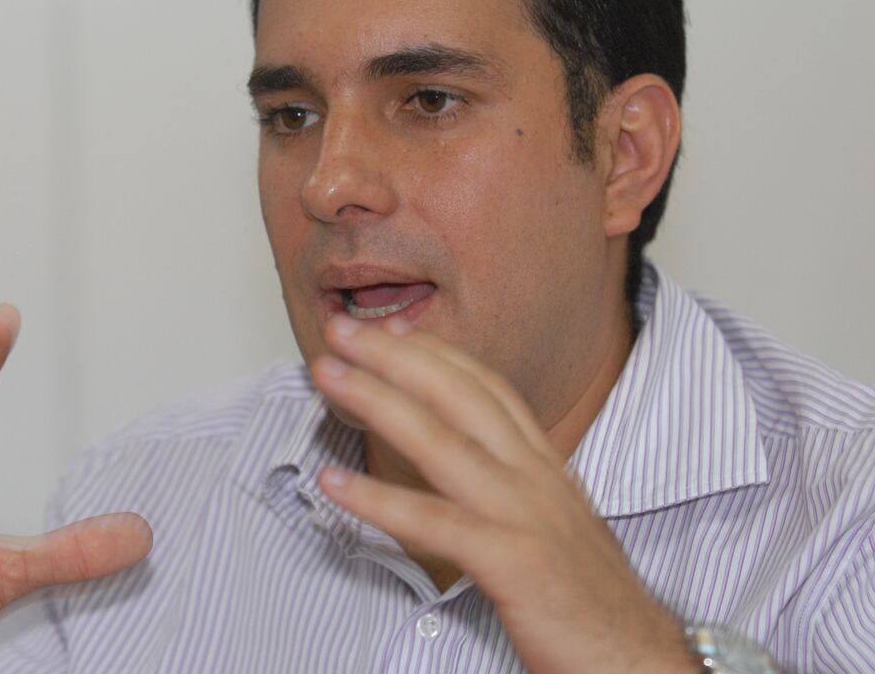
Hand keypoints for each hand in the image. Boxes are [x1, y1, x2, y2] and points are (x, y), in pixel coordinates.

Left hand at [310, 316, 693, 673]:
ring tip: (327, 375)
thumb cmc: (591, 602)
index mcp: (545, 468)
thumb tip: (467, 470)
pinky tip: (332, 483)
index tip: (389, 327)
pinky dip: (378, 500)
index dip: (434, 352)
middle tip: (340, 328)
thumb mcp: (552, 527)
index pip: (487, 388)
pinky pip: (435, 523)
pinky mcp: (514, 564)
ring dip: (376, 400)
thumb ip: (512, 492)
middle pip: (458, 394)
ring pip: (441, 441)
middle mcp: (536, 479)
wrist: (641, 661)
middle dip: (394, 354)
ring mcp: (525, 516)